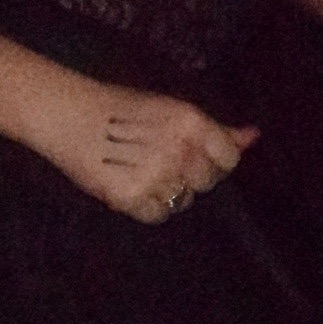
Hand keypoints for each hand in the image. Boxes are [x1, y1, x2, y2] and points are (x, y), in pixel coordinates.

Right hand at [51, 85, 255, 223]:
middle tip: (163, 162)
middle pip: (207, 182)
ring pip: (183, 201)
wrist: (68, 115)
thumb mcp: (172, 109)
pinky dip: (148, 207)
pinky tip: (132, 186)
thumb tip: (254, 136)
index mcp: (191, 122)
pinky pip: (157, 215)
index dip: (216, 160)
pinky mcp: (131, 197)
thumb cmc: (121, 108)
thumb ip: (216, 128)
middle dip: (191, 176)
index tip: (197, 157)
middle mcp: (179, 150)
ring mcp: (156, 176)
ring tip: (143, 171)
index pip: (229, 157)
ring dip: (168, 192)